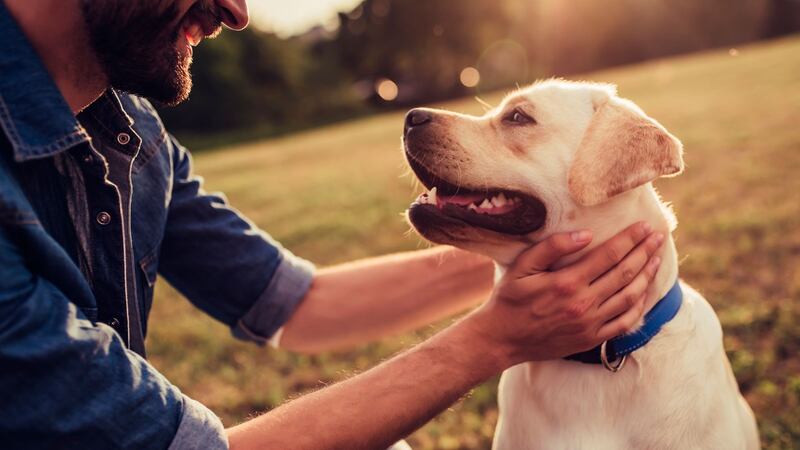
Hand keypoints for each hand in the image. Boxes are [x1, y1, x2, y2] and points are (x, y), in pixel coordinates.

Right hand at [467, 222, 663, 366]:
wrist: (502, 339)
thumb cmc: (509, 299)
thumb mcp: (522, 267)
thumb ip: (551, 247)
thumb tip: (585, 234)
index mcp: (567, 282)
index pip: (609, 255)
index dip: (630, 239)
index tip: (645, 226)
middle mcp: (583, 304)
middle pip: (625, 273)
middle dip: (645, 252)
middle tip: (658, 237)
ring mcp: (590, 324)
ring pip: (630, 296)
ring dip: (647, 276)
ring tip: (656, 259)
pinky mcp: (591, 339)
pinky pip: (624, 322)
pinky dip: (639, 306)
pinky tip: (644, 292)